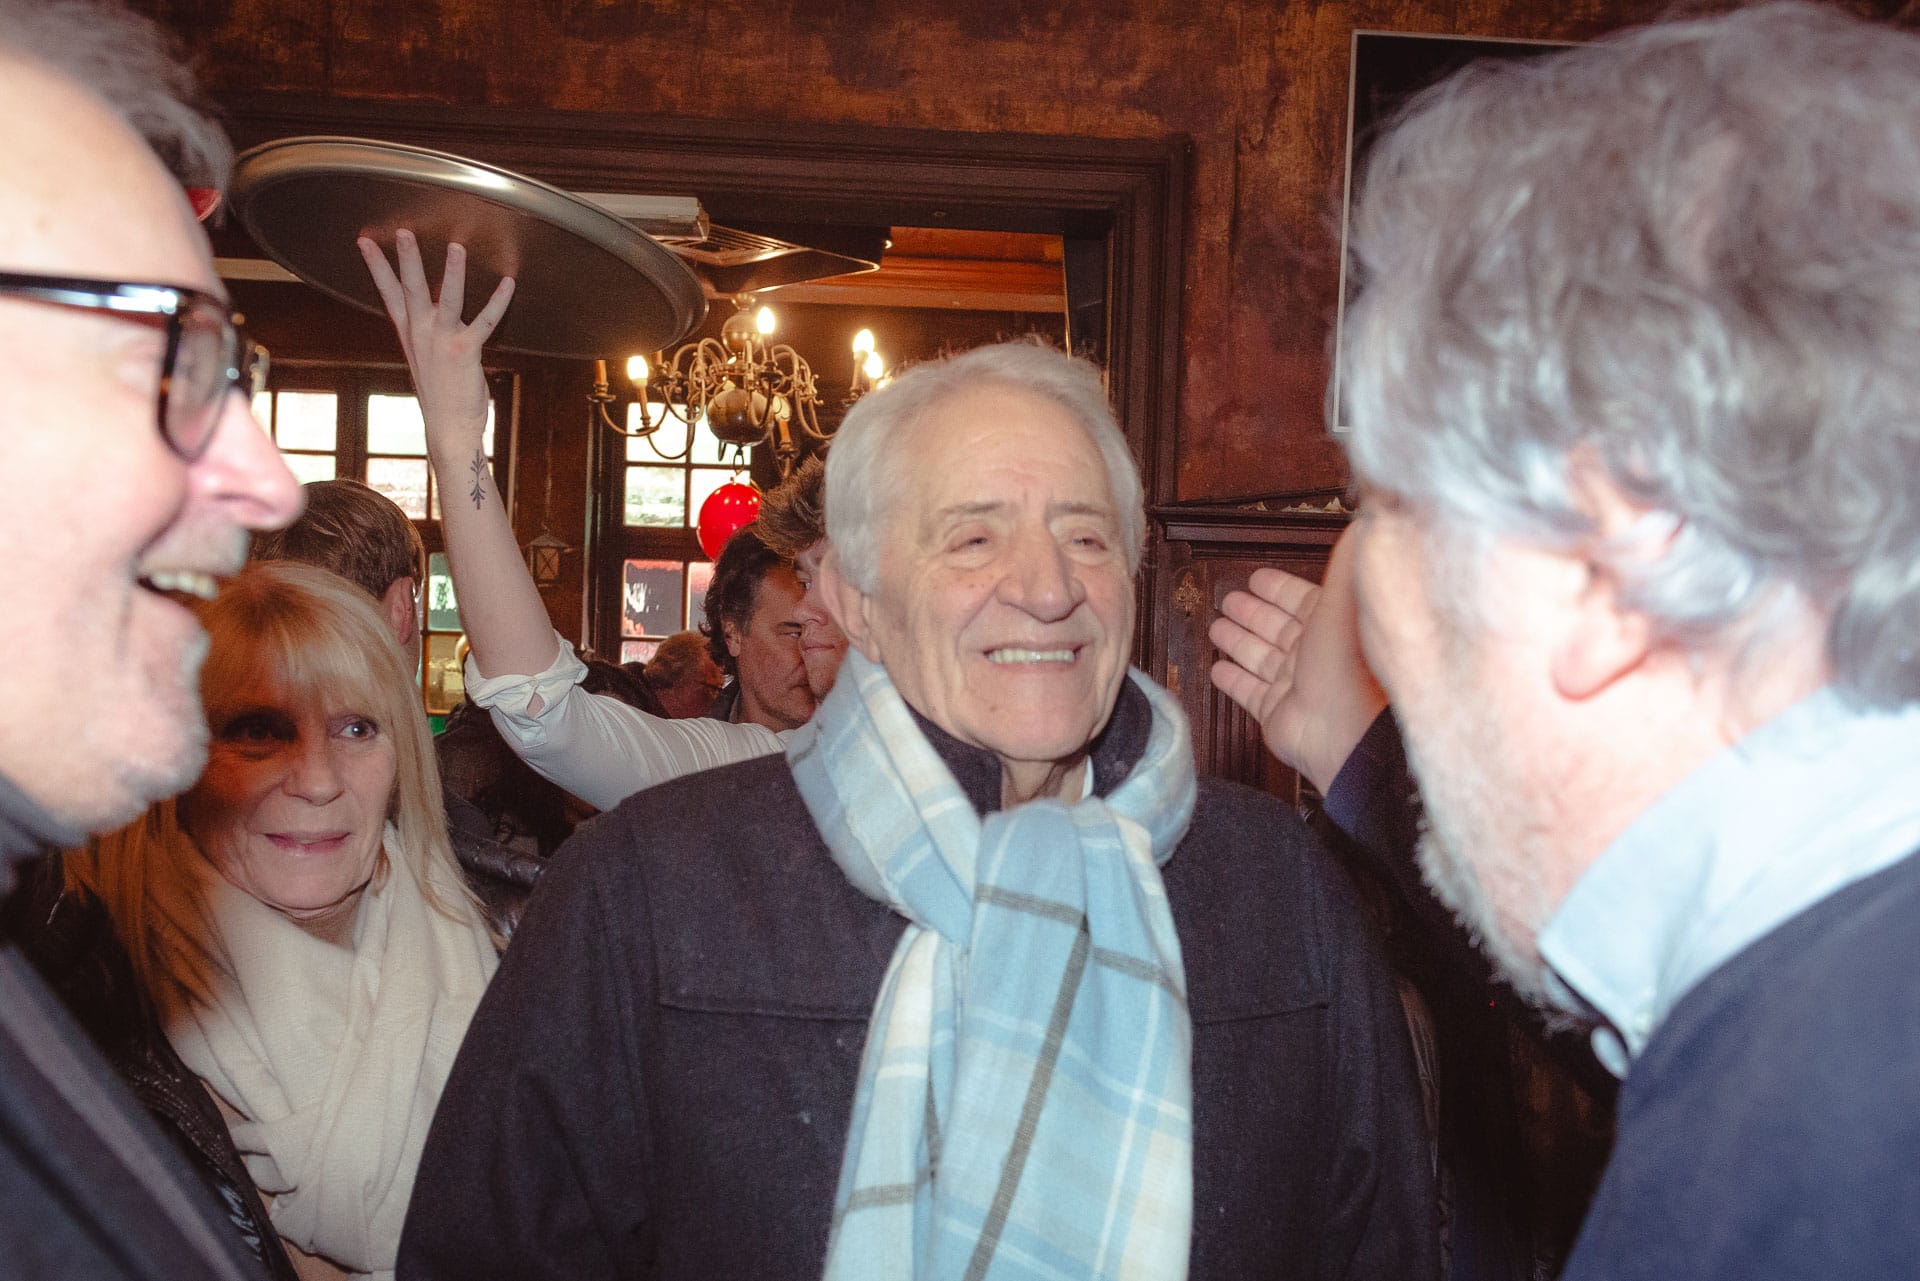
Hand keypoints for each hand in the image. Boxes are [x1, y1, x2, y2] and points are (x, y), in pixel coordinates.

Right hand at [358, 230, 514, 455]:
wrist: (448, 427)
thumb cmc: (441, 391)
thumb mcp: (425, 356)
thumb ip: (425, 330)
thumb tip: (430, 308)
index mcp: (409, 332)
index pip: (388, 293)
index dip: (376, 266)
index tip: (364, 240)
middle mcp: (420, 334)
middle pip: (409, 289)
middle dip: (406, 259)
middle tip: (402, 231)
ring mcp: (441, 342)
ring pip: (445, 300)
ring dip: (451, 273)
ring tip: (455, 247)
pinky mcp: (464, 352)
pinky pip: (483, 322)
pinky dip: (497, 302)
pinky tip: (508, 284)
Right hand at [1208, 525, 1386, 792]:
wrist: (1346, 727)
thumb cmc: (1351, 661)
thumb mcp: (1348, 593)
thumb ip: (1347, 555)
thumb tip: (1365, 517)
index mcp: (1332, 623)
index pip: (1300, 600)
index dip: (1278, 588)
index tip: (1259, 577)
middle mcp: (1314, 654)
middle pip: (1274, 627)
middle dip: (1251, 611)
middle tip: (1229, 599)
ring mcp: (1294, 685)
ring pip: (1258, 657)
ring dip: (1237, 641)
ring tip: (1216, 626)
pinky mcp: (1275, 713)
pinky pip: (1248, 693)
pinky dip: (1232, 681)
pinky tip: (1217, 670)